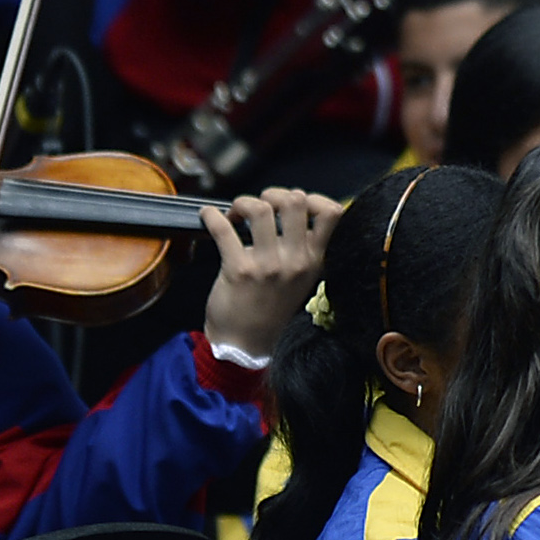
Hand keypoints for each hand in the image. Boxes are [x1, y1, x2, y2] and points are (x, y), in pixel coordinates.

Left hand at [198, 187, 340, 350]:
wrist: (246, 345)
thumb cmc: (271, 309)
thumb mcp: (301, 280)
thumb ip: (302, 249)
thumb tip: (291, 209)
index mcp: (314, 260)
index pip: (332, 212)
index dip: (312, 197)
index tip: (294, 202)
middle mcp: (295, 260)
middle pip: (293, 200)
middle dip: (272, 194)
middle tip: (260, 205)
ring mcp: (267, 265)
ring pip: (260, 209)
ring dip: (242, 203)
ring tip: (236, 213)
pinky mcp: (238, 270)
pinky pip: (223, 229)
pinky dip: (212, 216)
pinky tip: (208, 216)